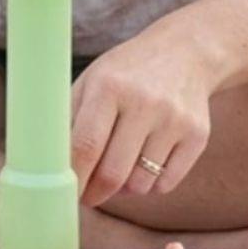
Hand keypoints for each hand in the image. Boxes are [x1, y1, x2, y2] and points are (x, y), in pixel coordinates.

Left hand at [70, 33, 213, 205]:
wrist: (184, 53)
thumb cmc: (126, 73)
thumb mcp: (91, 81)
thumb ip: (70, 121)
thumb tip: (50, 167)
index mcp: (109, 86)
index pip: (85, 146)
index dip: (73, 179)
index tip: (64, 196)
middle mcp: (144, 102)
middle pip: (113, 172)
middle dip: (96, 193)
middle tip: (89, 195)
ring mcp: (174, 120)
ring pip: (140, 183)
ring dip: (124, 187)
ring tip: (120, 167)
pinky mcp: (198, 135)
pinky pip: (166, 184)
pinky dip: (151, 184)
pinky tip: (145, 164)